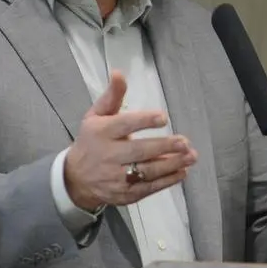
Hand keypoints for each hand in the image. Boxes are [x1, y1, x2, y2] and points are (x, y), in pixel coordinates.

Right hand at [64, 70, 196, 209]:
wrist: (75, 179)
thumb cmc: (92, 141)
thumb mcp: (96, 116)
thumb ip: (112, 96)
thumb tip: (119, 73)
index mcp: (101, 133)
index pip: (123, 125)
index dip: (144, 121)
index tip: (163, 117)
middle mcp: (108, 155)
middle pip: (139, 151)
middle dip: (164, 146)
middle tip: (184, 142)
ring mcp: (116, 177)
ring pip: (147, 171)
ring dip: (172, 164)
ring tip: (191, 156)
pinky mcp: (125, 194)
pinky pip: (149, 188)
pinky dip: (167, 181)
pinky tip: (182, 171)